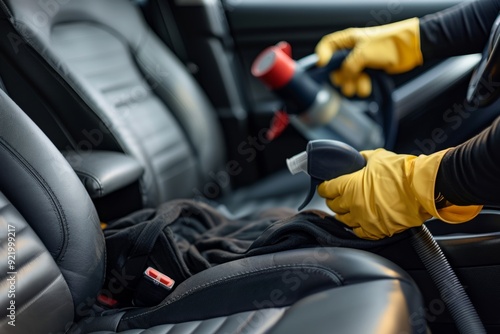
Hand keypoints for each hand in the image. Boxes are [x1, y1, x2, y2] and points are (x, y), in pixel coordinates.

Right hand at [315, 18, 422, 97]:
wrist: (411, 50)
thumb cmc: (389, 44)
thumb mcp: (363, 53)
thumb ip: (348, 67)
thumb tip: (342, 77)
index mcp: (348, 40)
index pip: (327, 45)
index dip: (322, 55)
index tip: (322, 66)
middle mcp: (352, 51)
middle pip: (335, 68)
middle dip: (341, 77)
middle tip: (347, 81)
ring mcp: (360, 62)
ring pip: (347, 79)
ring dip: (352, 85)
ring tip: (361, 85)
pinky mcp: (368, 72)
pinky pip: (358, 83)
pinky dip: (362, 87)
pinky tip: (368, 86)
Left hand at [317, 148, 481, 239]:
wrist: (422, 189)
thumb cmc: (401, 172)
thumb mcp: (377, 157)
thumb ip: (362, 158)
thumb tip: (356, 158)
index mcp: (348, 186)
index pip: (327, 189)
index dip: (325, 187)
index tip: (325, 186)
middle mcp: (353, 205)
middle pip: (334, 206)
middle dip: (334, 200)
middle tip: (337, 196)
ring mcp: (363, 220)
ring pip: (343, 221)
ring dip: (344, 214)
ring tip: (347, 209)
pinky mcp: (375, 231)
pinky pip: (358, 232)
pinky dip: (357, 227)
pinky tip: (358, 221)